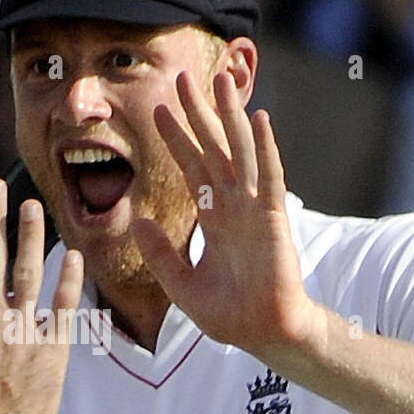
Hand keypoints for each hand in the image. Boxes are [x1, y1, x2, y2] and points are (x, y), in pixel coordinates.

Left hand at [132, 70, 324, 366]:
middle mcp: (234, 207)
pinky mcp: (274, 219)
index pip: (191, 168)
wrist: (264, 336)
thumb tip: (140, 223)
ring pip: (239, 152)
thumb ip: (161, 256)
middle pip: (213, 148)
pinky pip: (268, 177)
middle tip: (183, 77)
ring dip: (230, 116)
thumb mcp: (182, 285)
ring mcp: (255, 210)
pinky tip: (259, 119)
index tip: (158, 110)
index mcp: (214, 219)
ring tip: (221, 79)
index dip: (176, 139)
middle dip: (199, 113)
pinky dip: (264, 148)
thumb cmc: (231, 315)